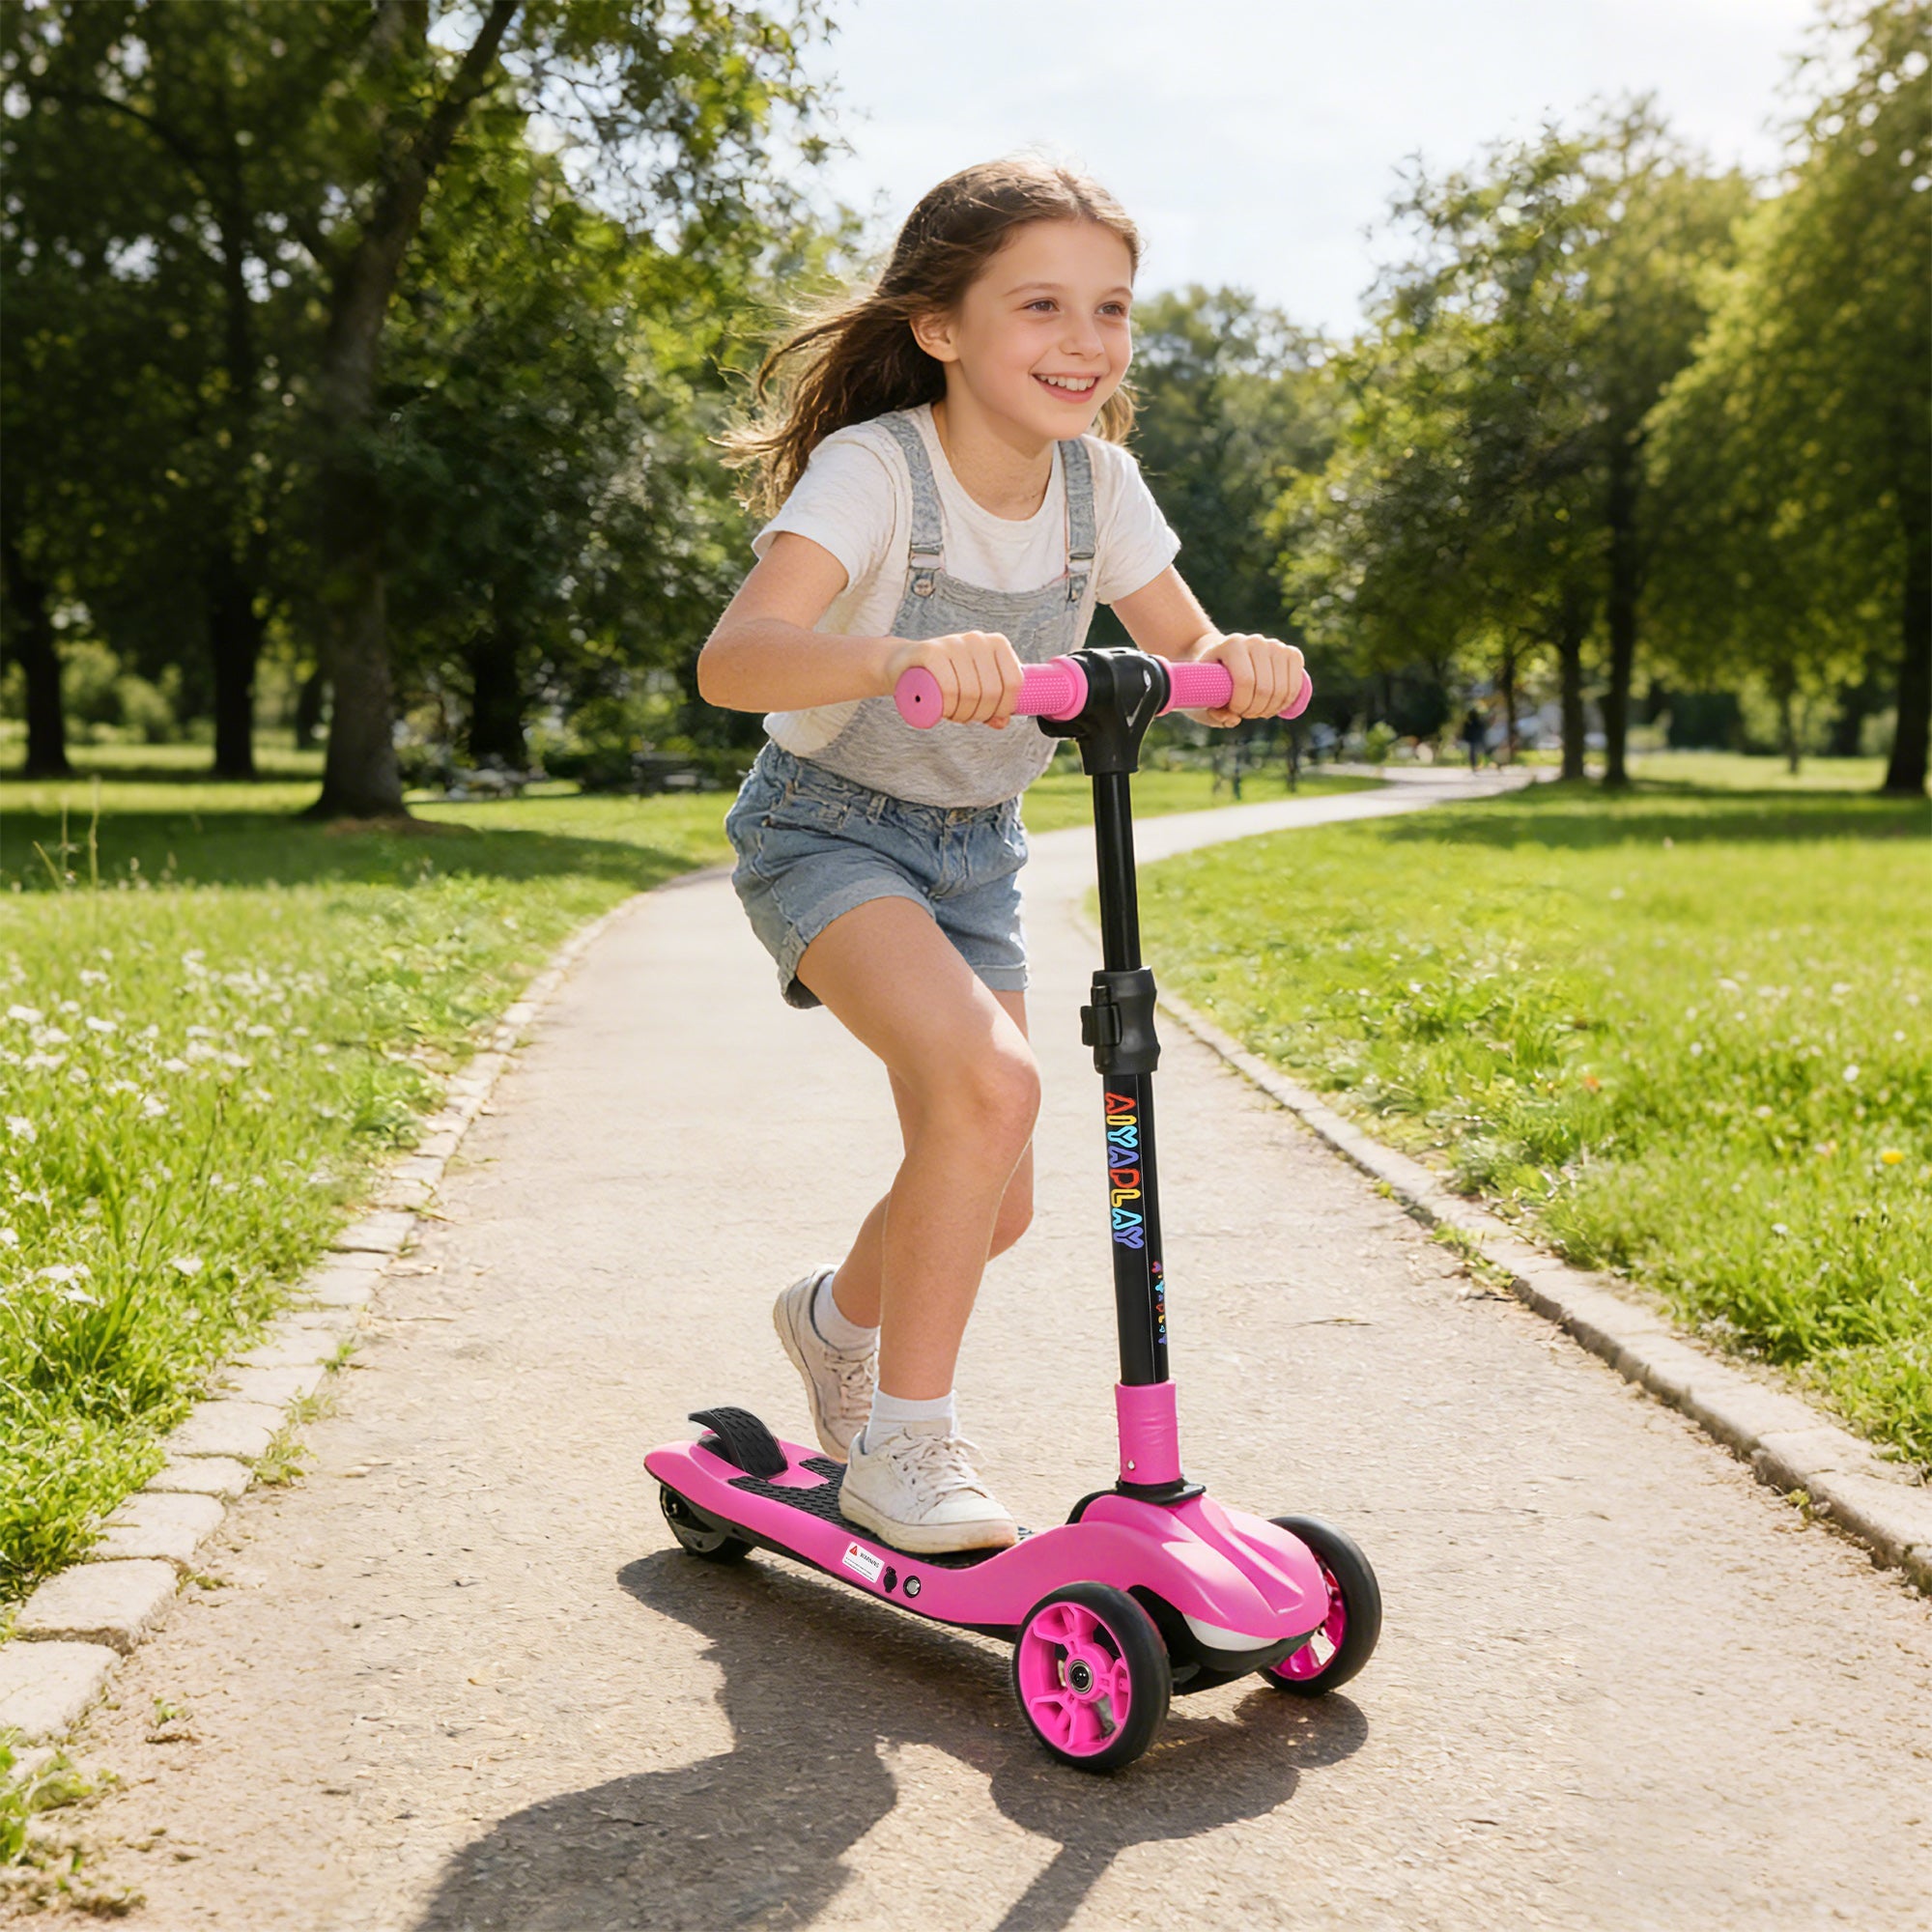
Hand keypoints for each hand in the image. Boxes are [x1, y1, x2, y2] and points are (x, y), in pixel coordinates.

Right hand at [884, 631, 1023, 727]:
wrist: (902, 665)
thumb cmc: (943, 677)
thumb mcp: (973, 689)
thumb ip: (992, 706)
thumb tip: (1002, 721)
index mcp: (997, 643)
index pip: (1014, 682)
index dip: (1003, 707)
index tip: (989, 715)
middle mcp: (978, 639)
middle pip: (992, 691)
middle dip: (979, 714)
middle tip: (965, 717)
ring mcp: (954, 642)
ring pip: (971, 693)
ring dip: (962, 714)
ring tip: (951, 713)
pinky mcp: (931, 651)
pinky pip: (949, 689)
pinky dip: (947, 707)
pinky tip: (941, 709)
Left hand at [1195, 633, 1304, 727]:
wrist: (1221, 655)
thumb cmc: (1209, 678)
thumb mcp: (1201, 694)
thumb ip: (1212, 712)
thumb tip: (1234, 719)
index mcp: (1232, 645)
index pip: (1245, 681)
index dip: (1241, 705)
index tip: (1233, 711)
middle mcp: (1256, 641)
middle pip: (1265, 688)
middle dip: (1255, 710)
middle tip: (1245, 714)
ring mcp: (1275, 645)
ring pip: (1282, 689)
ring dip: (1271, 709)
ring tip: (1258, 712)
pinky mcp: (1290, 653)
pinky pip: (1296, 683)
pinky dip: (1287, 701)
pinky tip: (1274, 706)